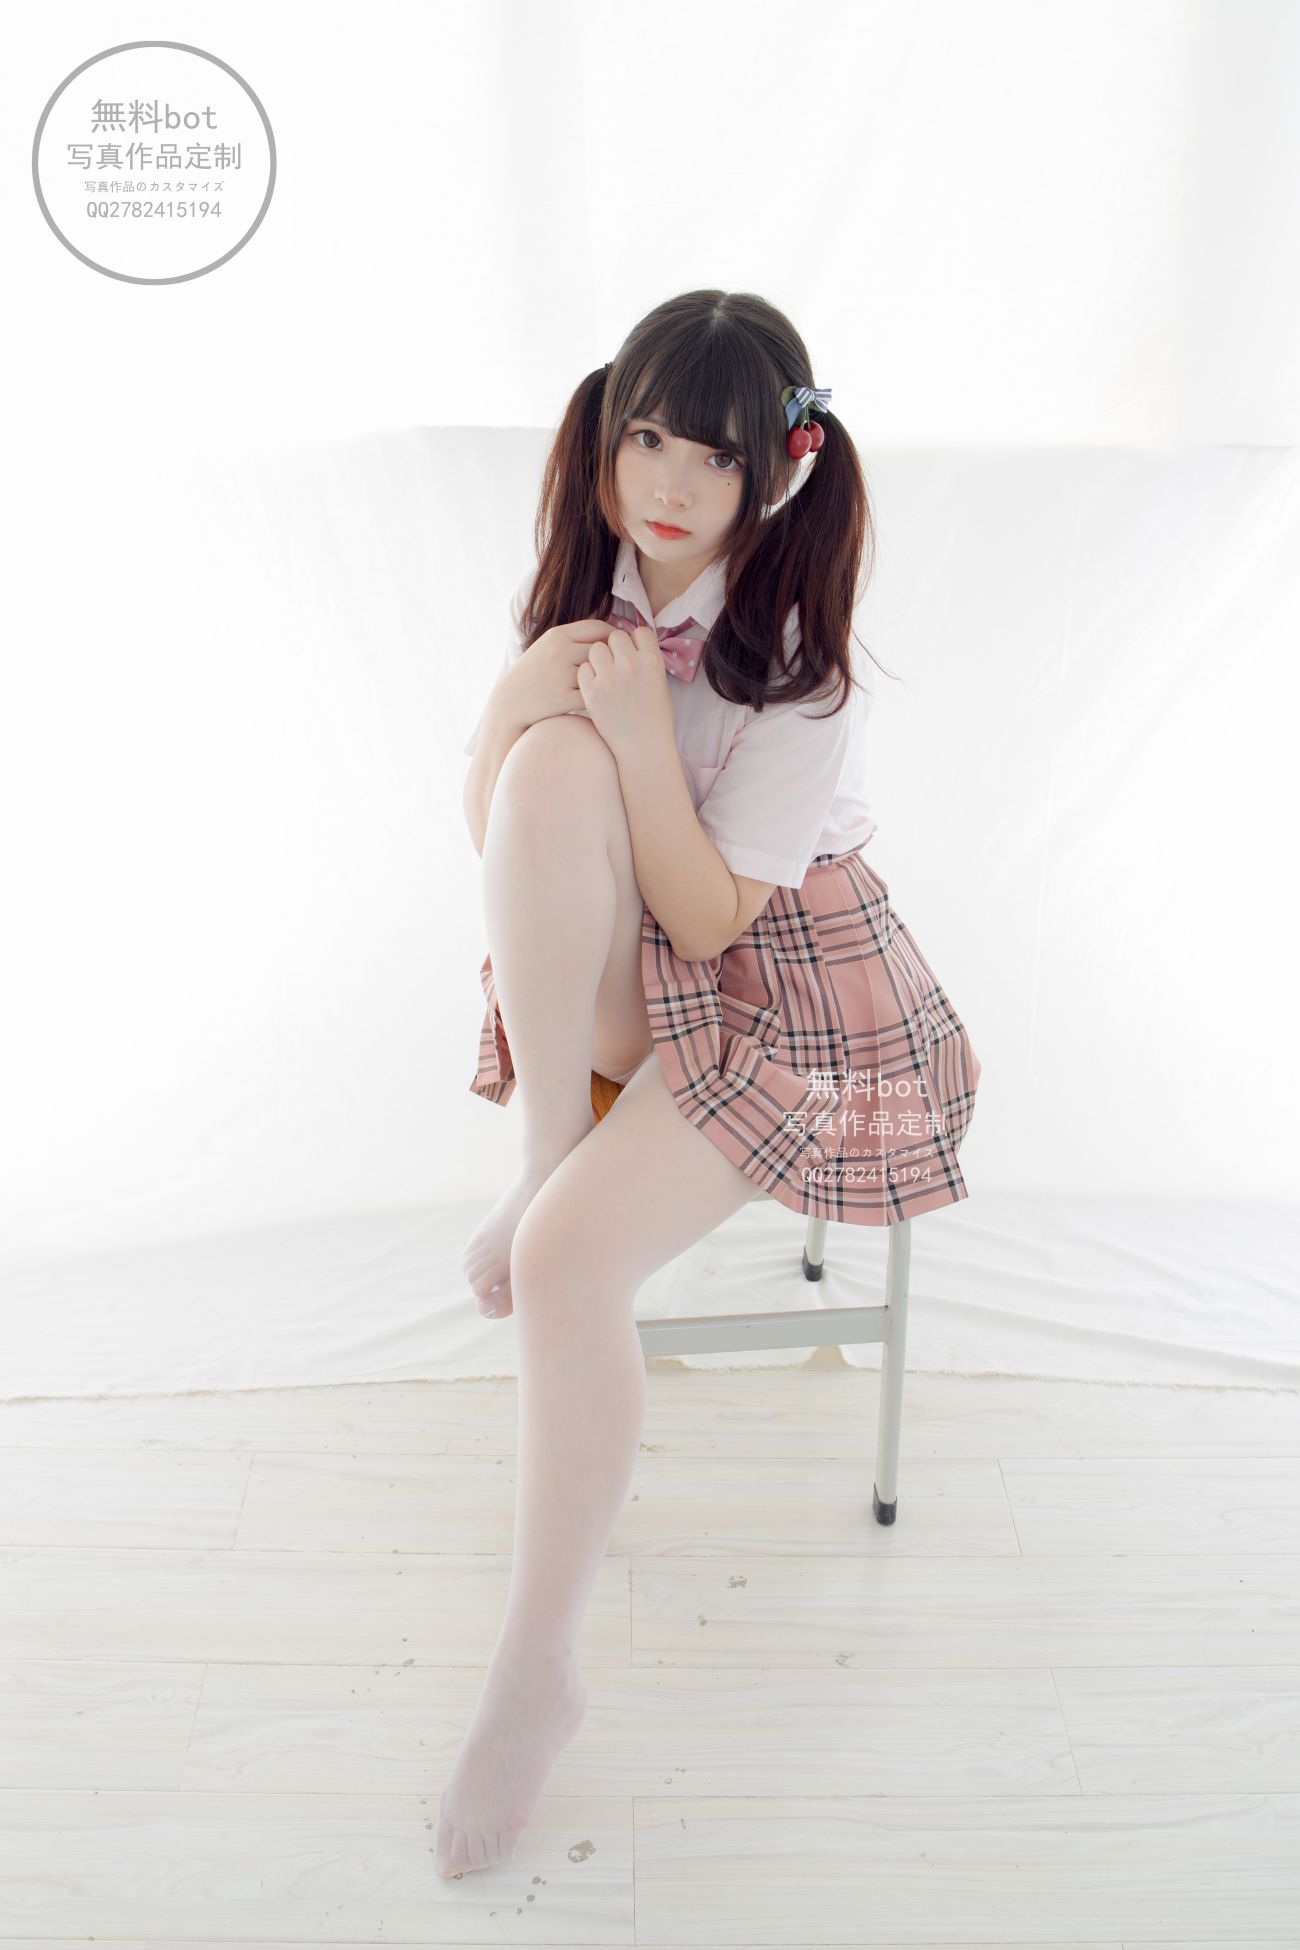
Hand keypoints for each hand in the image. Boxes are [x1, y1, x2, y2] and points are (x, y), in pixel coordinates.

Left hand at [576, 624, 674, 759]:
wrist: (643, 747)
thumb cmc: (655, 716)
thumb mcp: (660, 683)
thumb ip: (647, 660)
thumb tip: (633, 643)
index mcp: (652, 661)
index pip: (640, 631)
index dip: (635, 640)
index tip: (633, 652)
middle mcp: (630, 666)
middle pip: (615, 636)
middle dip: (615, 647)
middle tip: (617, 664)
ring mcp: (609, 679)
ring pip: (596, 649)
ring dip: (599, 658)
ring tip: (605, 675)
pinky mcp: (592, 692)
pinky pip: (584, 669)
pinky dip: (588, 675)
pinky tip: (596, 686)